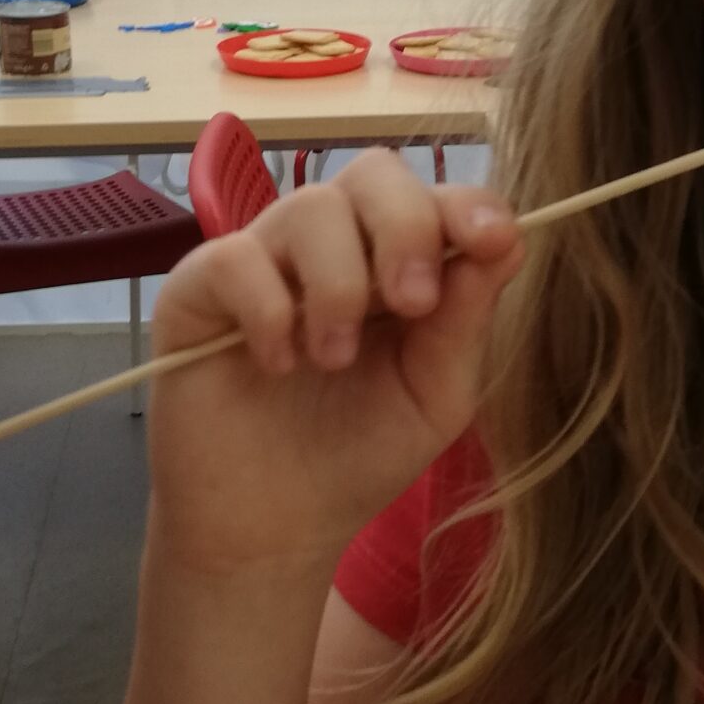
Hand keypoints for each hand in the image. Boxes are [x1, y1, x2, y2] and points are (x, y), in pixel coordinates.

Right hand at [148, 149, 523, 575]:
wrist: (274, 530)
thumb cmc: (357, 456)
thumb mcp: (435, 397)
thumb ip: (465, 321)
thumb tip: (505, 242)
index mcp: (395, 263)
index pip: (432, 196)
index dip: (466, 205)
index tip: (491, 241)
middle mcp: (330, 247)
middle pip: (372, 173)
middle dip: (405, 227)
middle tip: (412, 303)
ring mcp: (262, 260)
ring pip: (308, 207)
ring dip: (337, 284)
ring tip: (333, 360)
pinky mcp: (198, 289)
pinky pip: (234, 257)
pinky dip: (267, 308)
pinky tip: (277, 365)